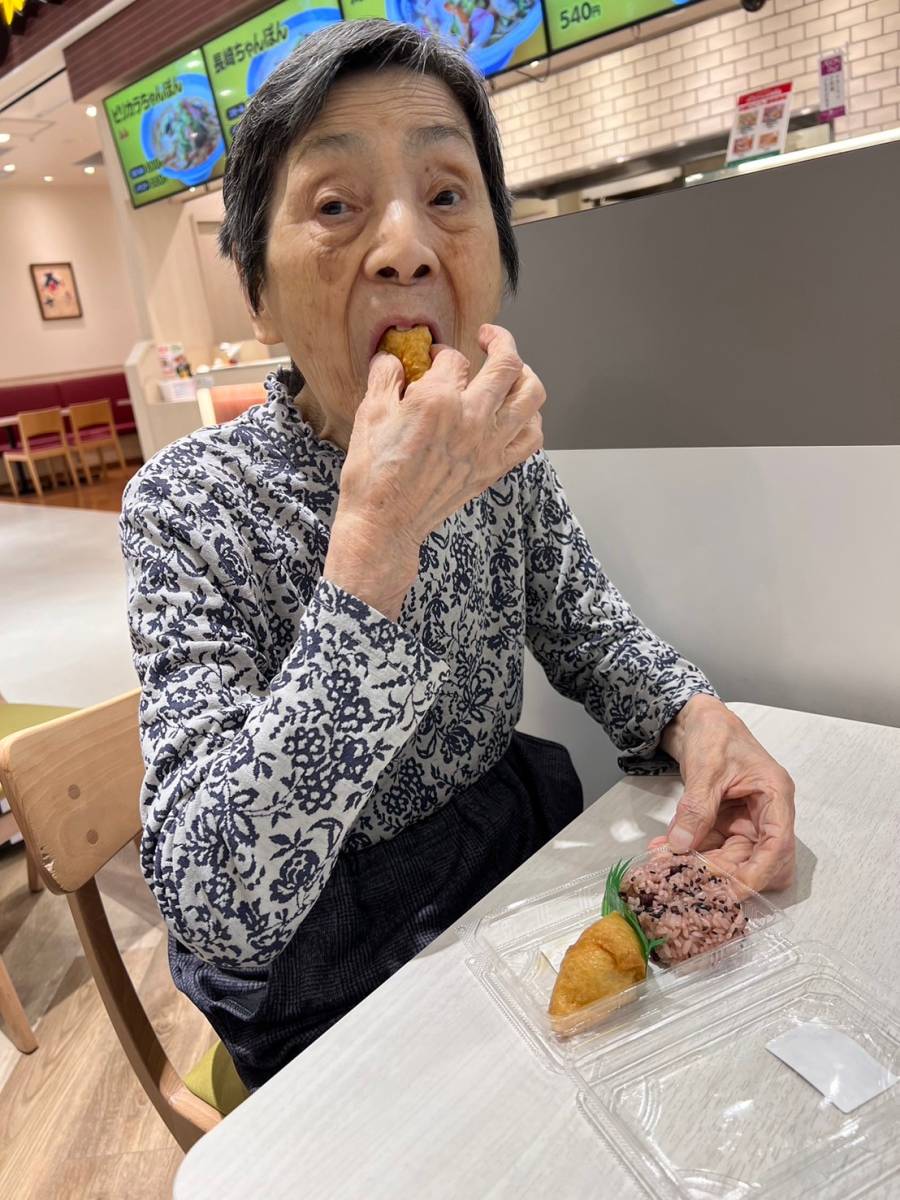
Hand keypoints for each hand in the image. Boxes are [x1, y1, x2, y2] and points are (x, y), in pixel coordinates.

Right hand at [337, 323, 544, 554]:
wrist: (386, 522)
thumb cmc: (374, 473)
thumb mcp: (369, 413)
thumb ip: (385, 376)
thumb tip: (393, 358)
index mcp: (439, 401)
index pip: (454, 359)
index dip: (442, 353)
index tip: (432, 360)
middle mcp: (472, 419)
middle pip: (507, 364)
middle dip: (499, 341)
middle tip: (488, 338)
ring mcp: (489, 445)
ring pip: (532, 395)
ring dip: (525, 375)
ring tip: (511, 371)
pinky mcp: (495, 468)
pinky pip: (532, 436)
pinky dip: (531, 418)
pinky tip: (516, 413)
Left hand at [651, 695, 795, 892]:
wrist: (697, 719)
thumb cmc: (714, 732)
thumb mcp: (706, 769)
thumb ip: (696, 808)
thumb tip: (681, 846)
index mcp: (775, 796)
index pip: (778, 846)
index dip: (757, 873)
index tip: (731, 891)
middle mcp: (766, 814)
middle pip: (756, 860)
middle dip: (724, 873)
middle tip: (688, 877)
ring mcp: (745, 820)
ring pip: (731, 859)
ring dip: (702, 865)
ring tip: (666, 863)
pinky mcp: (725, 823)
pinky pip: (711, 847)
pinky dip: (690, 852)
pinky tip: (663, 850)